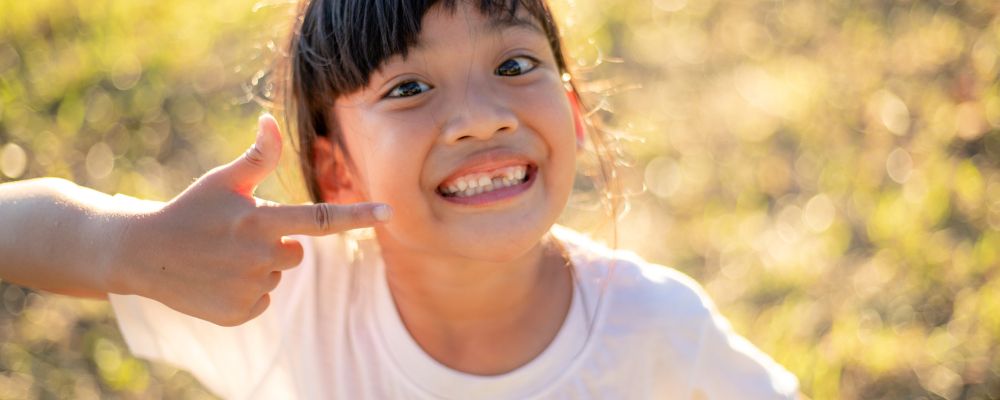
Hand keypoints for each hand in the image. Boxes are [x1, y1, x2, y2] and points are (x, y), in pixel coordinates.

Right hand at [110, 114, 389, 325]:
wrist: (142, 254)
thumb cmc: (190, 210)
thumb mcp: (223, 181)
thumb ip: (257, 156)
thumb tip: (270, 119)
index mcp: (262, 220)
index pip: (321, 218)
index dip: (357, 215)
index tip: (389, 212)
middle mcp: (260, 256)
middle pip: (296, 253)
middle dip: (277, 244)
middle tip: (238, 237)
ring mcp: (249, 287)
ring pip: (277, 276)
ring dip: (259, 268)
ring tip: (223, 258)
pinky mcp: (238, 312)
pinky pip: (262, 300)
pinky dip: (245, 292)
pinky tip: (218, 279)